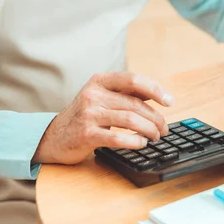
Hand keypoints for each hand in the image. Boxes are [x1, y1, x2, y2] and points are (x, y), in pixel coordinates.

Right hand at [33, 72, 173, 164]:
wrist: (54, 137)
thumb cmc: (84, 117)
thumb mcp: (102, 98)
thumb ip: (125, 94)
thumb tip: (157, 94)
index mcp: (100, 81)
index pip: (133, 79)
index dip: (156, 89)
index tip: (169, 101)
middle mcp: (93, 94)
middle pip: (135, 104)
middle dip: (156, 118)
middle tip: (164, 129)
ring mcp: (89, 114)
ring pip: (130, 119)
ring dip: (149, 130)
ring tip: (155, 137)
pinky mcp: (86, 134)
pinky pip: (118, 137)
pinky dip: (135, 141)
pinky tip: (141, 143)